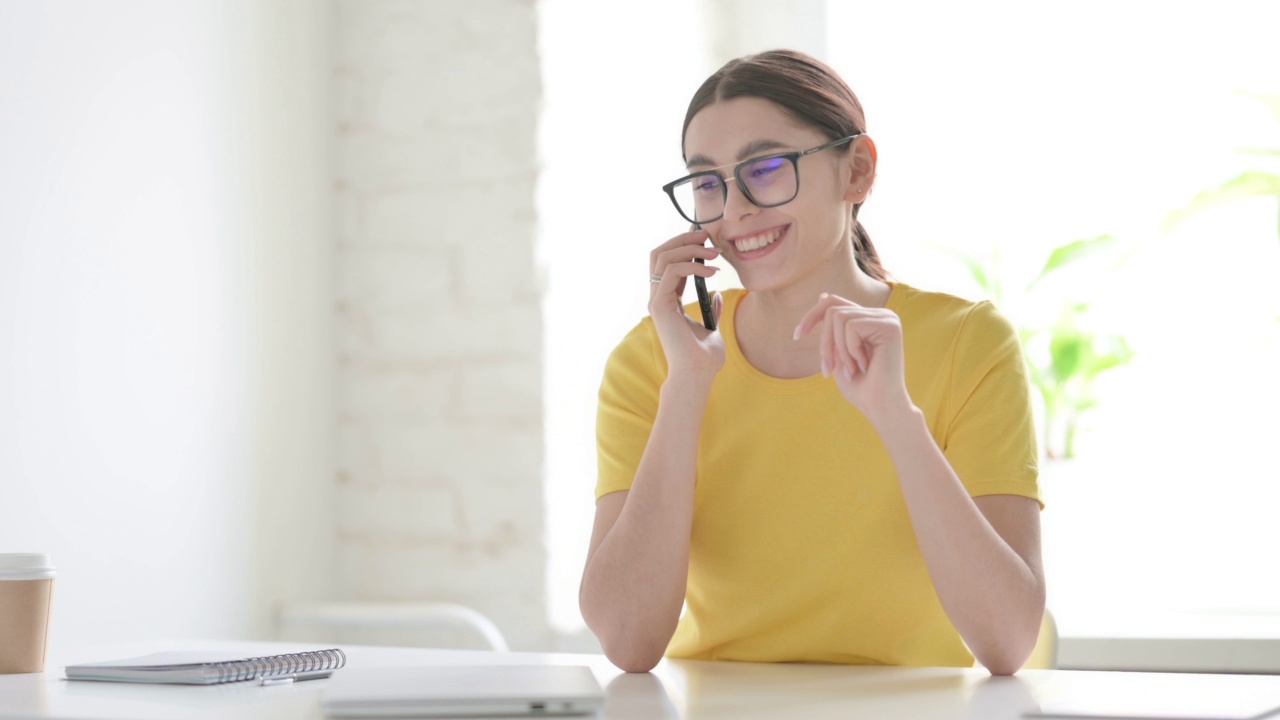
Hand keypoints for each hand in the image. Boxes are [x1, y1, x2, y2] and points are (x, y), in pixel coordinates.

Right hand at [649, 229, 723, 383]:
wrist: (698, 375)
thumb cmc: (704, 358)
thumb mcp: (712, 328)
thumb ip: (712, 310)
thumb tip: (717, 293)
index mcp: (668, 301)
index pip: (669, 262)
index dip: (686, 246)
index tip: (708, 240)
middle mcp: (658, 298)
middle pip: (660, 253)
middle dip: (683, 239)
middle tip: (708, 235)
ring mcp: (656, 301)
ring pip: (663, 257)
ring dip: (690, 249)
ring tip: (714, 253)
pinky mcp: (660, 305)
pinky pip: (670, 272)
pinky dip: (692, 266)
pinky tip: (713, 272)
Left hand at [794, 293, 913, 424]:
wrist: (879, 406)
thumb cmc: (859, 386)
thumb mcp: (837, 352)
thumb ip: (832, 328)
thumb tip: (823, 295)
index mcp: (869, 319)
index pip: (833, 302)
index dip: (811, 316)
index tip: (796, 337)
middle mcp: (881, 314)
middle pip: (832, 310)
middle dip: (824, 342)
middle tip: (829, 369)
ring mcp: (887, 318)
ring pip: (839, 318)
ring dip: (838, 350)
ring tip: (851, 370)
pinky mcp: (890, 326)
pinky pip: (851, 327)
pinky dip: (850, 350)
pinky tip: (865, 365)